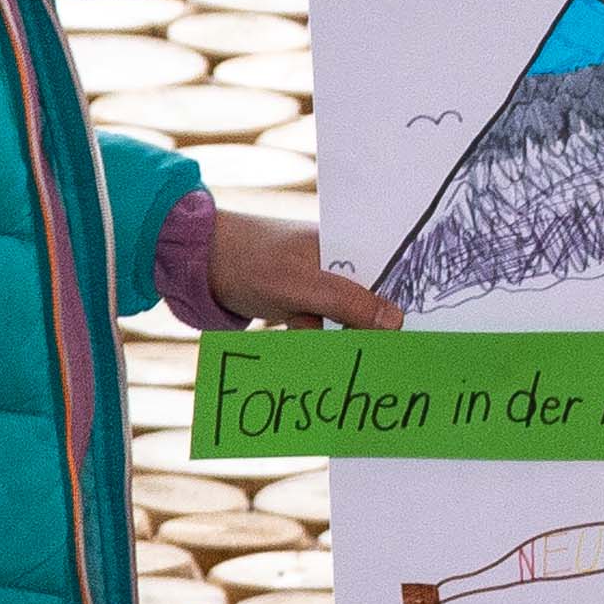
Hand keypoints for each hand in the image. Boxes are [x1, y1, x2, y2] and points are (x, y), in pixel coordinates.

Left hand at [207, 211, 403, 331]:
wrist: (197, 263)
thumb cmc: (251, 260)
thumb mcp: (302, 284)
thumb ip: (348, 301)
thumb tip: (398, 322)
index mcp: (351, 248)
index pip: (392, 276)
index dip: (403, 306)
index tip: (406, 340)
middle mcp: (341, 266)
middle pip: (371, 305)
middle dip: (369, 332)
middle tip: (365, 355)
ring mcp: (320, 287)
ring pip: (345, 323)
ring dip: (338, 342)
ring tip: (323, 350)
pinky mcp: (302, 306)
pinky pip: (321, 331)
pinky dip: (315, 343)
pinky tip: (304, 349)